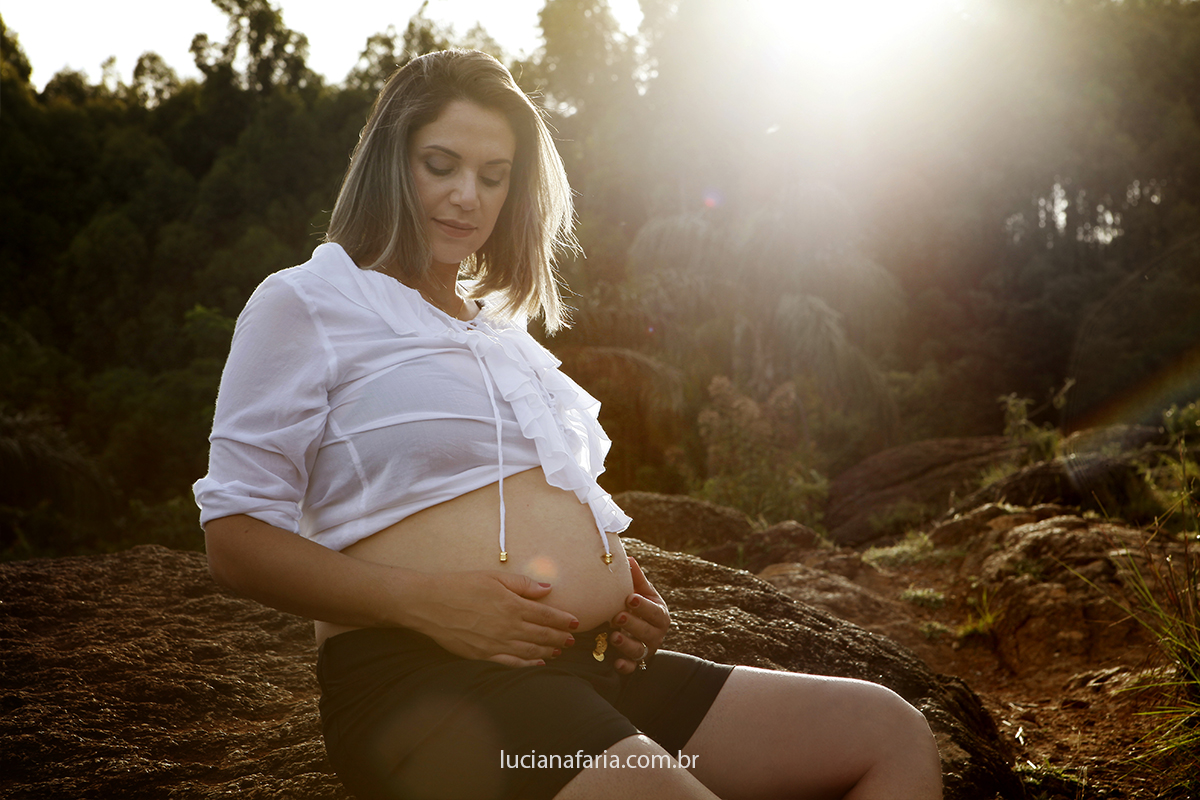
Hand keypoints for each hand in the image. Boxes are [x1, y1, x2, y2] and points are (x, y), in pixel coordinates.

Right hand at [411, 570, 578, 667]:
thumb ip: (523, 585)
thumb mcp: (494, 577)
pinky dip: (528, 663)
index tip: (576, 622)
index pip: (546, 615)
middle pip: (542, 635)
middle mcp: (508, 627)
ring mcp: (496, 644)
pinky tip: (538, 662)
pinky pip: (512, 662)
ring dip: (548, 651)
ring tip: (560, 650)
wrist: (430, 604)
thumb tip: (548, 589)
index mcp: (512, 606)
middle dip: (559, 637)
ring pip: (530, 650)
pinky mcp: (483, 654)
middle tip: (572, 639)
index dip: (563, 620)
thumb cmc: (461, 585)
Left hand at [608, 557, 670, 674]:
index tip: (629, 598)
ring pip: (639, 650)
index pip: (654, 611)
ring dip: (627, 644)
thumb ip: (636, 579)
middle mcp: (656, 634)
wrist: (638, 631)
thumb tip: (628, 559)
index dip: (643, 606)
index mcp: (659, 614)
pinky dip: (625, 666)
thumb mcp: (641, 593)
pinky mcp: (635, 663)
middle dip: (633, 624)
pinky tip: (616, 663)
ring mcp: (646, 649)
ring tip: (613, 636)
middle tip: (617, 616)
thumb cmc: (638, 607)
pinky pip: (632, 668)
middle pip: (647, 631)